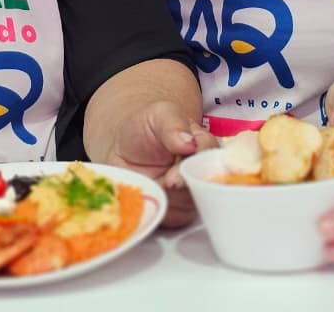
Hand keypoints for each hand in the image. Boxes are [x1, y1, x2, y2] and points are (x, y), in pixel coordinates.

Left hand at [102, 100, 215, 227]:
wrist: (124, 146)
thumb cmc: (146, 126)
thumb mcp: (158, 114)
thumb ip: (173, 125)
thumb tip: (189, 143)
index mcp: (203, 144)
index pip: (208, 156)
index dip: (194, 167)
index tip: (175, 177)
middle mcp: (201, 170)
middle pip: (204, 185)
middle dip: (183, 188)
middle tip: (164, 184)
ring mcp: (190, 192)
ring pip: (189, 204)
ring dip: (168, 200)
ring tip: (149, 188)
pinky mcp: (176, 210)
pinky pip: (174, 218)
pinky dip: (158, 211)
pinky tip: (146, 198)